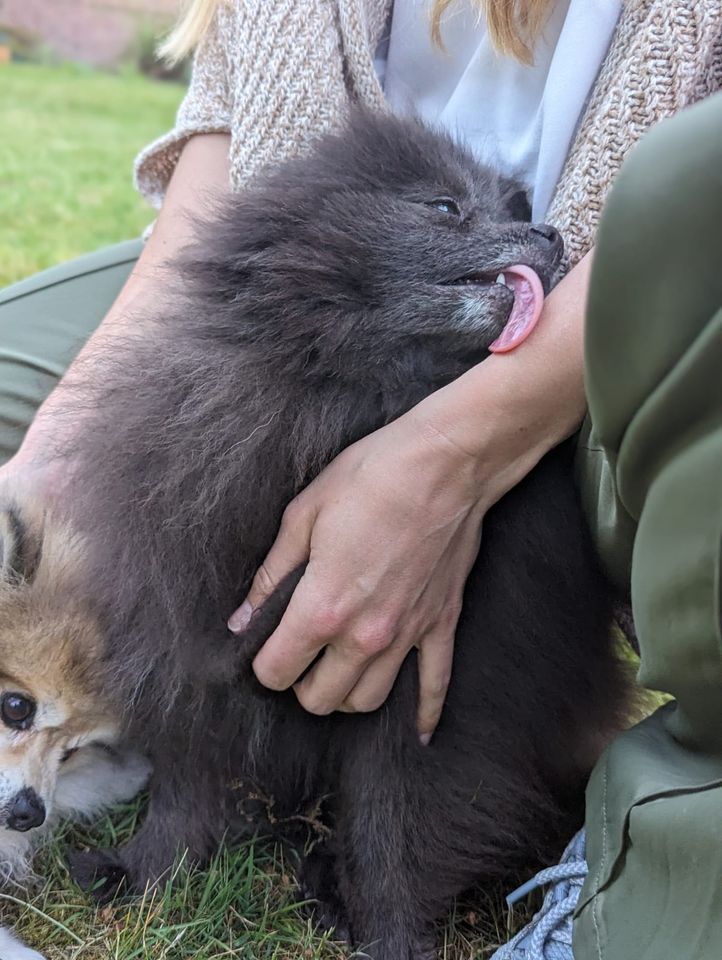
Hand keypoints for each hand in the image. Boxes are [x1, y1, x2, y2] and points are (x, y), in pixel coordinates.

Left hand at [230, 251, 592, 739]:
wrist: (447, 462)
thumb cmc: (371, 477)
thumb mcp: (303, 514)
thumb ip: (270, 575)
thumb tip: (242, 618)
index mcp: (322, 607)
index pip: (277, 671)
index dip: (263, 663)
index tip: (264, 647)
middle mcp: (365, 635)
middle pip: (320, 699)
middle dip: (300, 682)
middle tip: (299, 654)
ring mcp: (407, 635)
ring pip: (367, 701)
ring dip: (345, 694)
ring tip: (336, 670)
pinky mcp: (440, 624)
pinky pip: (434, 685)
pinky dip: (423, 713)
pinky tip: (416, 734)